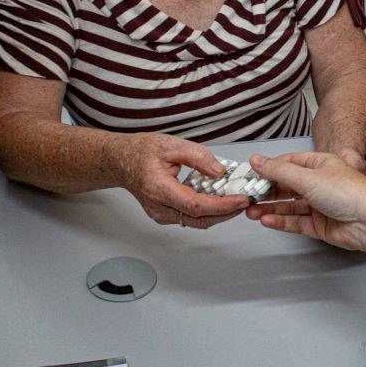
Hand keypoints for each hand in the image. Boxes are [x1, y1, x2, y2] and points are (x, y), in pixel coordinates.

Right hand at [114, 133, 249, 228]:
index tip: (240, 200)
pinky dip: (207, 211)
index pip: (196, 205)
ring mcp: (160, 214)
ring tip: (235, 199)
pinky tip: (218, 199)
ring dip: (218, 213)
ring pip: (196, 221)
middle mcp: (158, 207)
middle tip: (245, 200)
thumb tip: (220, 171)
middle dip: (226, 213)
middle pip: (199, 219)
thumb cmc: (141, 152)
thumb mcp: (172, 145)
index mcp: (159, 188)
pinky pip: (189, 217)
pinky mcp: (164, 215)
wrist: (120, 160)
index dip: (222, 206)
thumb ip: (198, 157)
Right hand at [245, 151, 365, 251]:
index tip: (250, 173)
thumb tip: (258, 160)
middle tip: (247, 196)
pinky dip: (280, 221)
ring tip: (251, 210)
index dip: (268, 169)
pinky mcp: (320, 225)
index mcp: (320, 165)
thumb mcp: (308, 177)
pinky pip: (295, 222)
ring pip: (289, 206)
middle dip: (266, 191)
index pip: (288, 164)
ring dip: (270, 208)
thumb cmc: (350, 193)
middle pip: (286, 186)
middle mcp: (319, 184)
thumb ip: (279, 171)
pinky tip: (266, 220)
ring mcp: (320, 205)